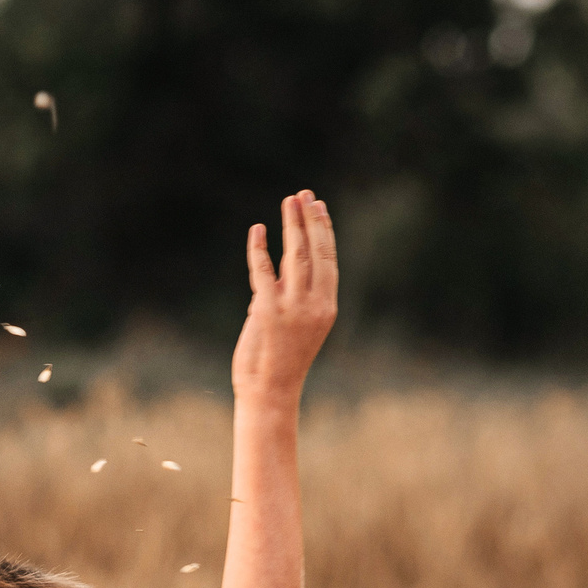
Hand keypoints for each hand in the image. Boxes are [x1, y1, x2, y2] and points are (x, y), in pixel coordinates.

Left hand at [230, 190, 337, 403]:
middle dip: (310, 220)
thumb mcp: (293, 321)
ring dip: (291, 225)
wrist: (271, 392)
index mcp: (327, 307)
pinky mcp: (266, 311)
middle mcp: (314, 305)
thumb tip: (282, 261)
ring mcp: (292, 308)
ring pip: (295, 256)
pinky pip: (263, 272)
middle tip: (304, 195)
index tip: (317, 207)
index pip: (328, 260)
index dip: (323, 231)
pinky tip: (258, 230)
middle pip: (316, 252)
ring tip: (288, 201)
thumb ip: (289, 291)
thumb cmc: (281, 360)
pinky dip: (259, 249)